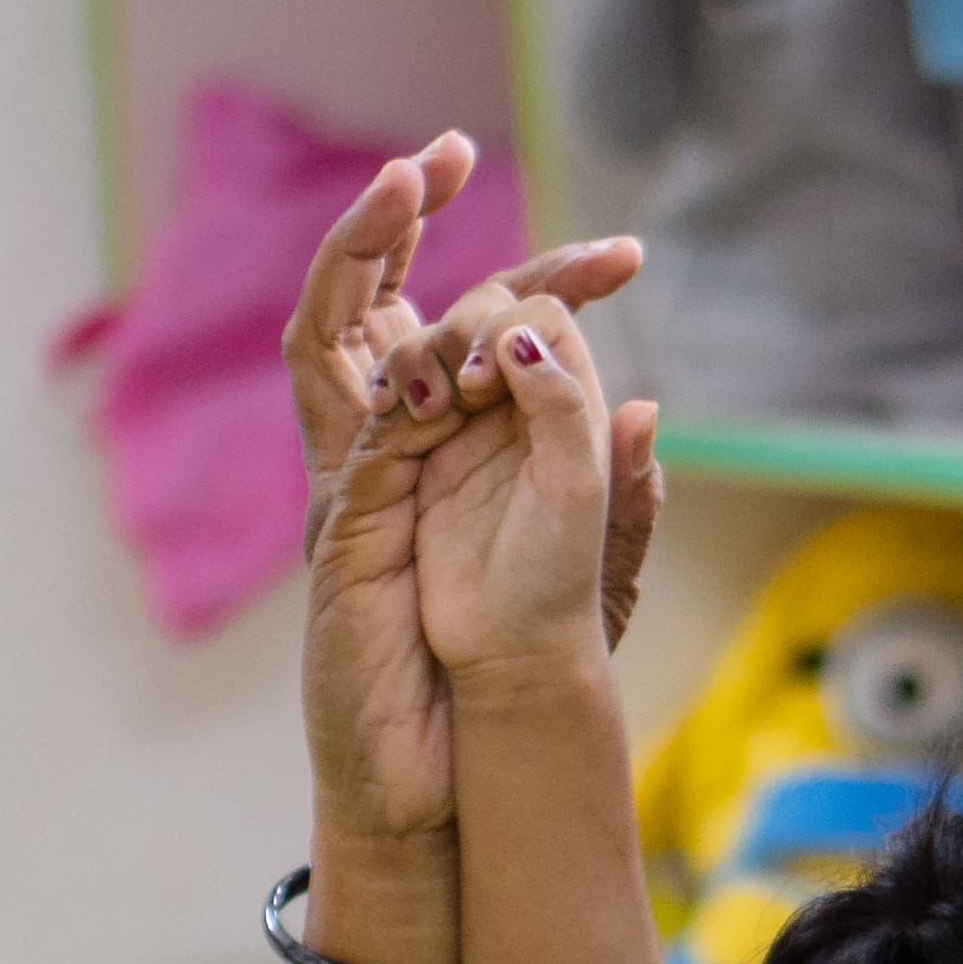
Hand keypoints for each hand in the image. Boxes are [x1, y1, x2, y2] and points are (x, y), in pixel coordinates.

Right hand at [287, 139, 654, 848]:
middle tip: (433, 150)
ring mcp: (370, 478)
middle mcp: (414, 443)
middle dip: (397, 217)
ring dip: (373, 267)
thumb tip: (651, 410)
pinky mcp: (344, 524)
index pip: (498, 327)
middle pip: (408, 307)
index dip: (545, 276)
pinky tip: (415, 346)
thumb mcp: (597, 568)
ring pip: (365, 348)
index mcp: (474, 439)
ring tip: (396, 197)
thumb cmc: (523, 664)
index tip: (621, 248)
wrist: (456, 754)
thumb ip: (626, 495)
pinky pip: (355, 436)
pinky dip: (381, 386)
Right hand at [358, 292, 652, 693]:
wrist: (507, 649)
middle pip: (482, 318)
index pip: (540, 315)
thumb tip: (527, 335)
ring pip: (433, 348)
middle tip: (461, 392)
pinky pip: (396, 394)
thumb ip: (565, 407)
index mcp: (566, 405)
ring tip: (424, 406)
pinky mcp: (413, 459)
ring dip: (420, 356)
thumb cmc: (555, 581)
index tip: (492, 377)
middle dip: (462, 334)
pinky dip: (390, 386)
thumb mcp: (573, 490)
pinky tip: (389, 406)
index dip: (512, 325)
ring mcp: (462, 430)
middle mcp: (515, 408)